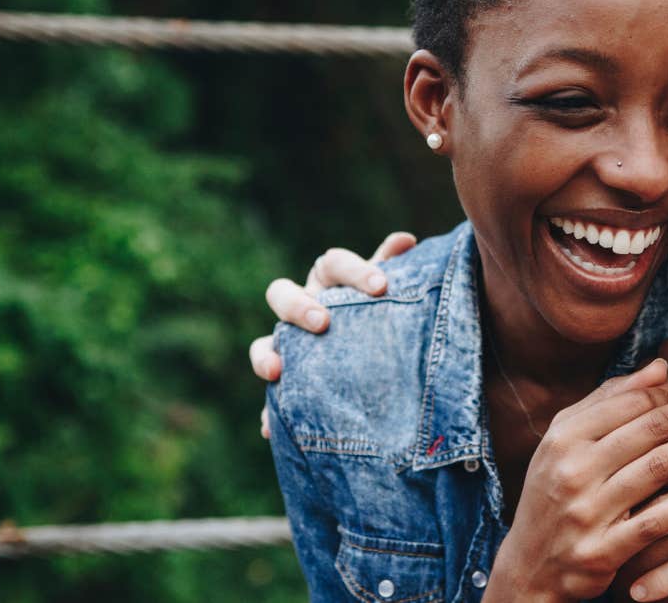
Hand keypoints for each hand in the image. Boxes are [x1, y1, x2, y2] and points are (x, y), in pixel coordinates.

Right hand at [250, 232, 416, 436]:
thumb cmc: (382, 315)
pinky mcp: (286, 382)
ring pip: (261, 343)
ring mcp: (287, 343)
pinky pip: (270, 398)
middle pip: (281, 293)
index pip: (332, 264)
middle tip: (323, 322)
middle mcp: (302, 306)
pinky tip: (270, 428)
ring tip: (276, 371)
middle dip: (298, 306)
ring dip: (264, 355)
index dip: (354, 270)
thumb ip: (392, 267)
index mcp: (329, 279)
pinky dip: (268, 413)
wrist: (378, 362)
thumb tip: (406, 238)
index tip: (381, 286)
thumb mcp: (389, 295)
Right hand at [485, 359, 667, 602]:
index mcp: (562, 437)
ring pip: (657, 468)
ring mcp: (587, 511)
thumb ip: (610, 401)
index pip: (628, 403)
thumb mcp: (567, 441)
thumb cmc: (556, 492)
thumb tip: (660, 366)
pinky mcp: (602, 551)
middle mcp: (572, 470)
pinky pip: (654, 521)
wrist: (530, 565)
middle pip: (649, 430)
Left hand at [608, 341, 667, 601]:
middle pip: (648, 476)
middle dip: (610, 499)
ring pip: (661, 521)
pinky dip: (658, 579)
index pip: (656, 437)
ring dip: (625, 545)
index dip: (616, 455)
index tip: (582, 471)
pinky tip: (636, 592)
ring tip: (594, 562)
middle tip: (574, 519)